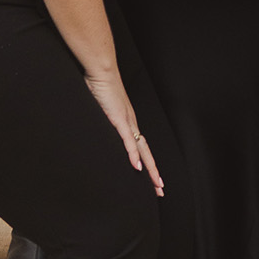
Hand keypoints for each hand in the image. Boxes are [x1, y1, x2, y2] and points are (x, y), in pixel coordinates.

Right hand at [85, 68, 164, 192]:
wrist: (101, 69)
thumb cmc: (99, 85)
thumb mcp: (101, 108)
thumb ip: (103, 120)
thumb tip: (99, 127)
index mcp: (128, 122)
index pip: (140, 147)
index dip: (146, 163)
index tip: (151, 178)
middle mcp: (131, 123)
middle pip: (146, 152)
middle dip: (153, 172)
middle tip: (160, 189)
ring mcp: (127, 121)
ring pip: (142, 150)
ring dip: (149, 168)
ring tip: (156, 184)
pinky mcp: (118, 118)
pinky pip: (128, 140)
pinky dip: (133, 155)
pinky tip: (137, 168)